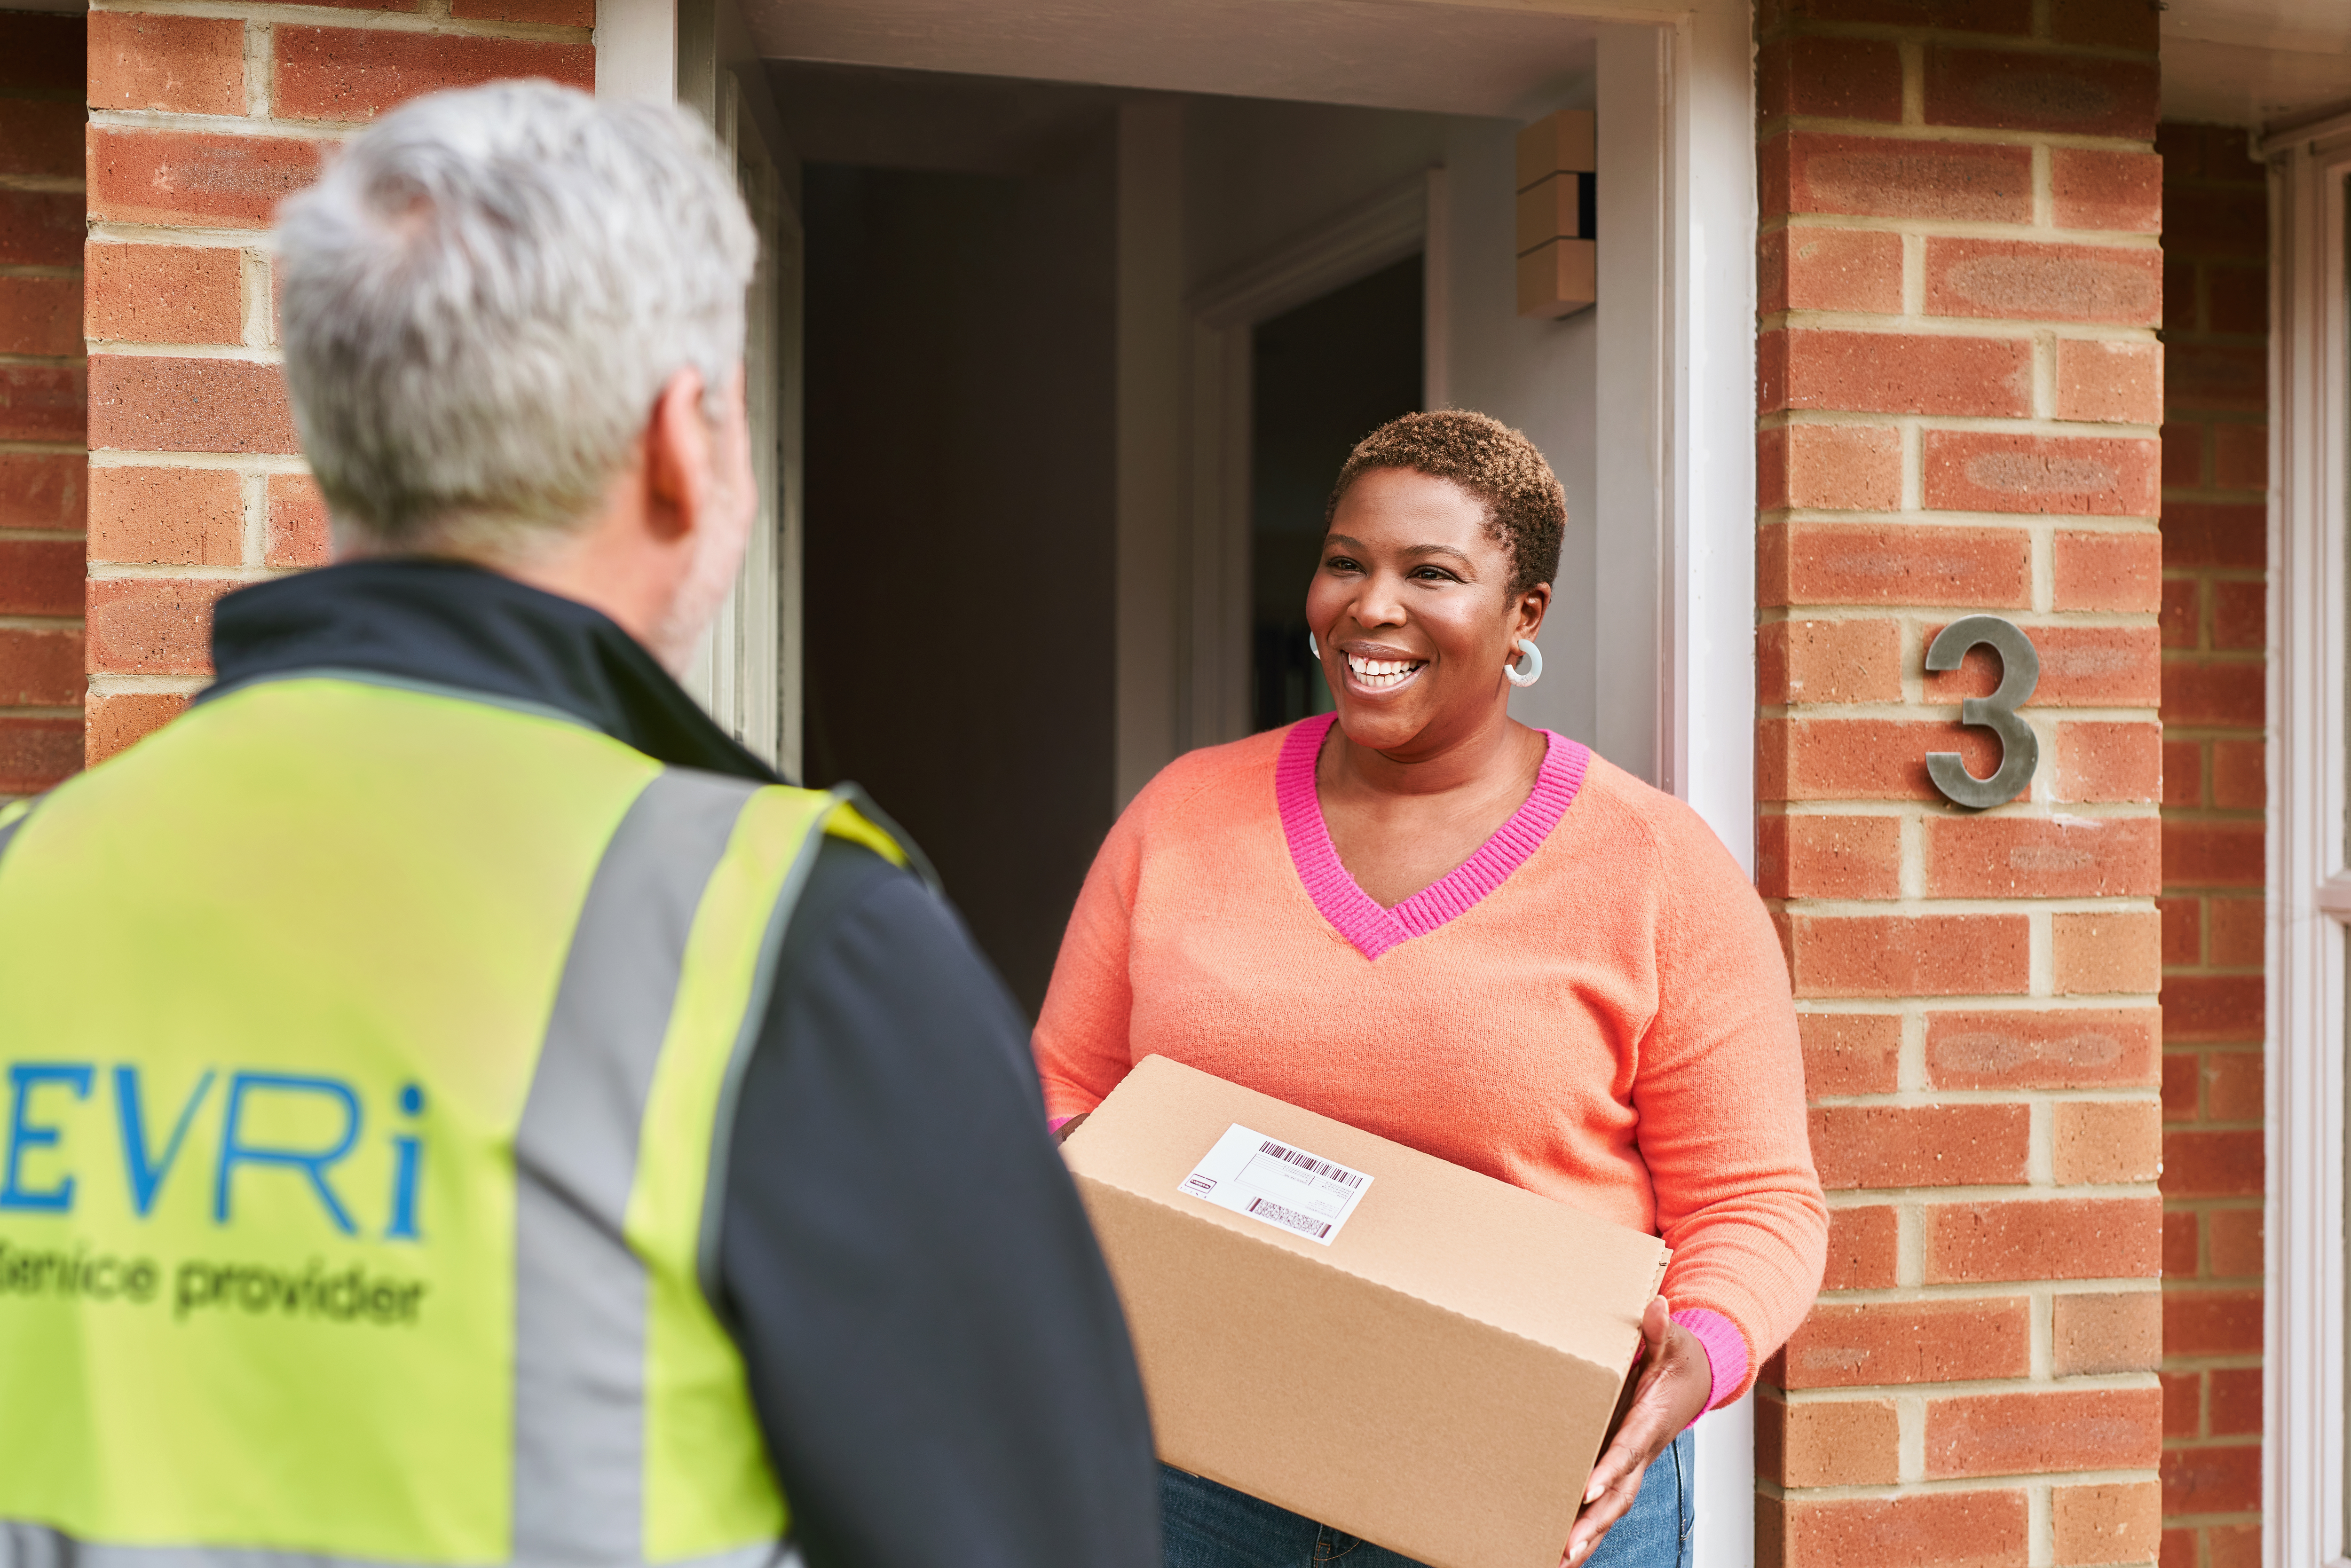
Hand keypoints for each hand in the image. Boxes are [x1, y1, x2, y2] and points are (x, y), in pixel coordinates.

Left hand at [1560, 1296, 1711, 1566]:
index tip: (1586, 1487)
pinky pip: (1607, 1499)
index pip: (1629, 1447)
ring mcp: (1635, 1462)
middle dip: (1596, 1521)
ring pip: (1613, 1505)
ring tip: (1559, 1559)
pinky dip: (1589, 1524)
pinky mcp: (1624, 1466)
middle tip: (1568, 1545)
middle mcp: (1644, 1449)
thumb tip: (1657, 1306)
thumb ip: (1659, 1328)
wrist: (1699, 1377)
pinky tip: (1563, 1545)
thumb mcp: (1671, 1338)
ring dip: (1589, 1533)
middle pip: (1621, 1493)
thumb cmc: (1678, 1357)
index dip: (1610, 1468)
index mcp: (1652, 1419)